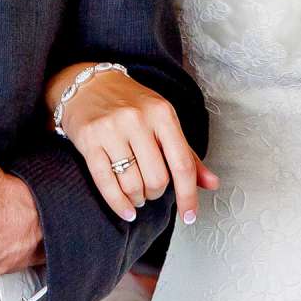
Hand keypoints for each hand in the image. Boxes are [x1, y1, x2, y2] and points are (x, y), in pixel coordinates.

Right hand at [55, 68, 217, 223]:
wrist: (88, 84)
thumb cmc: (131, 105)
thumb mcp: (163, 120)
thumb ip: (187, 153)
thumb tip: (212, 183)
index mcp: (163, 114)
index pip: (182, 164)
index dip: (188, 195)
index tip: (190, 216)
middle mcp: (138, 120)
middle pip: (157, 179)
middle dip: (157, 194)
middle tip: (152, 191)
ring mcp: (111, 130)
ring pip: (132, 184)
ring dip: (138, 198)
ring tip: (138, 195)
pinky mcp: (89, 140)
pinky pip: (106, 183)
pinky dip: (119, 204)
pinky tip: (127, 211)